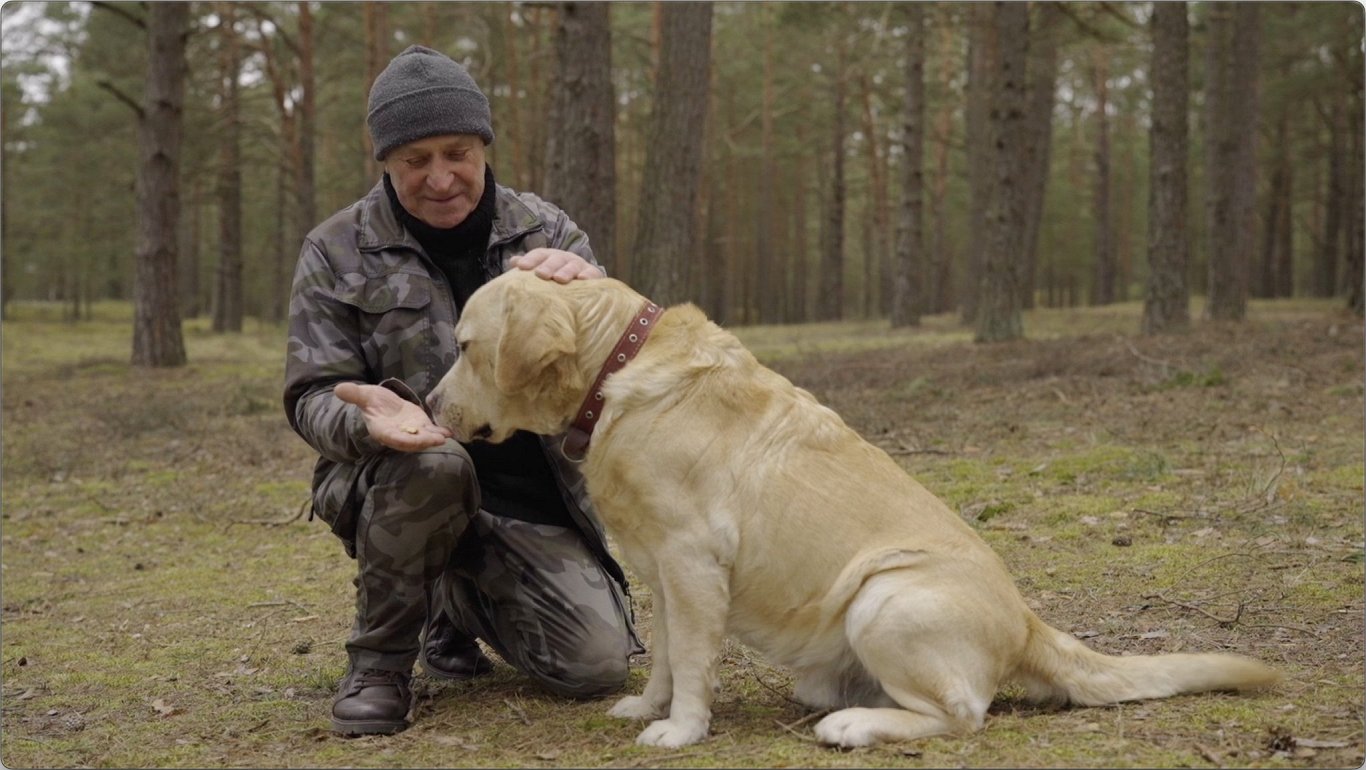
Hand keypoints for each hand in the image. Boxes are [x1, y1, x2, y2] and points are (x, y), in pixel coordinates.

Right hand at [334, 382, 451, 451]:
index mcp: (383, 430)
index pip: (392, 438)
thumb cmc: (371, 401)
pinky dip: (440, 431)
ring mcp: (410, 431)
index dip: (403, 440)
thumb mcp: (363, 395)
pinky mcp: (421, 426)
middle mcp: (398, 434)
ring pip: (423, 437)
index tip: (413, 441)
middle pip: (411, 441)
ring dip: (434, 438)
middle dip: (423, 442)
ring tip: (445, 436)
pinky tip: (450, 431)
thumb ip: (354, 394)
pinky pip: (431, 430)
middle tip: (437, 439)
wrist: (382, 404)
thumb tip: (338, 389)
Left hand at [510, 248, 604, 282]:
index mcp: (549, 257)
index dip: (530, 259)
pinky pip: (591, 273)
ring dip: (566, 271)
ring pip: (572, 266)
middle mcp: (564, 258)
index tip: (521, 266)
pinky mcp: (593, 274)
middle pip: (555, 260)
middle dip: (548, 266)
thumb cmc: (554, 278)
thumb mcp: (541, 272)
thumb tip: (513, 261)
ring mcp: (579, 265)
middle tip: (541, 274)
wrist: (582, 278)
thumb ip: (528, 268)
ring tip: (559, 279)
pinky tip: (583, 279)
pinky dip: (588, 276)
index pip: (539, 255)